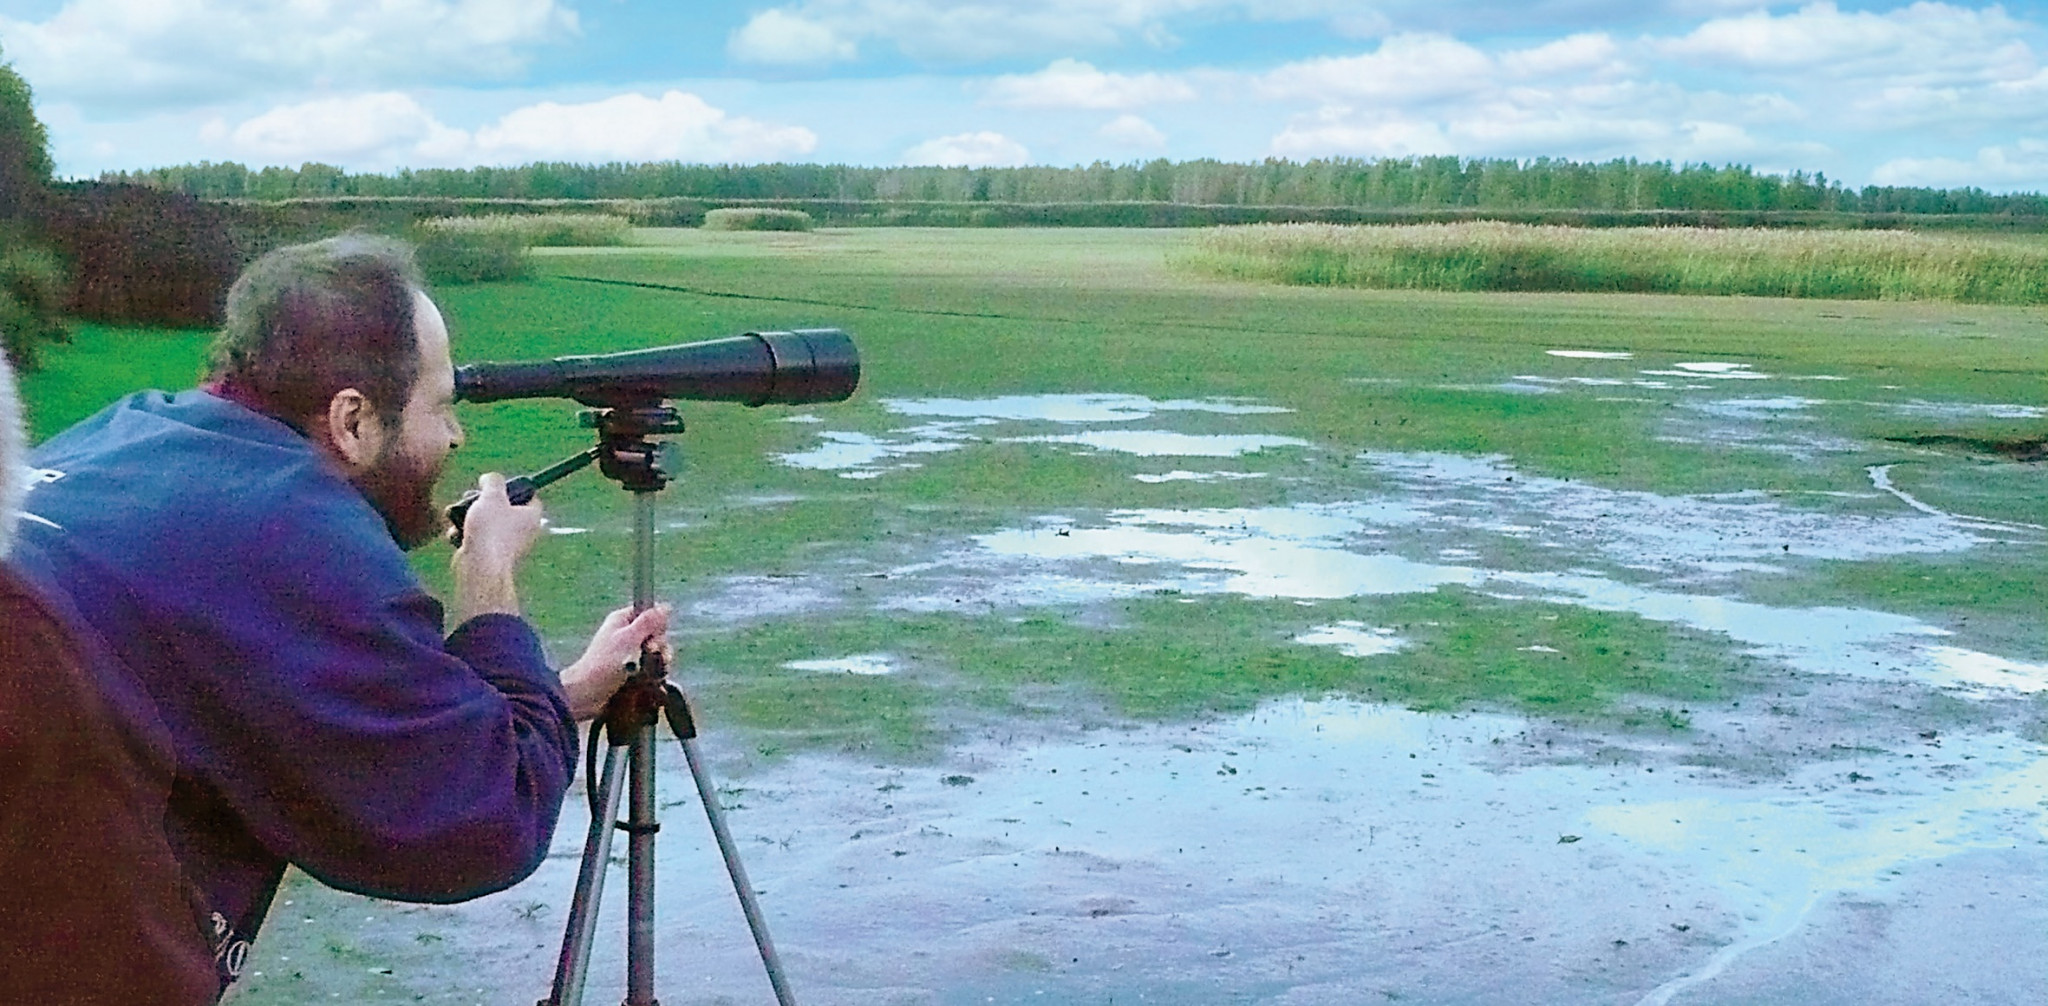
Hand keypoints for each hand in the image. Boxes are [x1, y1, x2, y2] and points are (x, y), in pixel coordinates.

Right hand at [451, 472, 544, 620]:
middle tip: (473, 497)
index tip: (498, 484)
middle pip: (505, 508)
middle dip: (485, 502)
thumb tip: (490, 478)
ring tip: (458, 515)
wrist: (479, 567)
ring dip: (469, 517)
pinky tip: (456, 534)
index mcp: (531, 517)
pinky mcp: (488, 555)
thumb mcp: (492, 496)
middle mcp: (523, 532)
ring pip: (486, 523)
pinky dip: (463, 534)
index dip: (514, 487)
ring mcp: (505, 545)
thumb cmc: (491, 530)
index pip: (530, 496)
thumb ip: (493, 481)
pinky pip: (475, 538)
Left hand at [560, 604, 671, 720]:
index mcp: (623, 621)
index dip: (657, 623)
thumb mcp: (628, 638)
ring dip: (659, 662)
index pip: (650, 613)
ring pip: (657, 653)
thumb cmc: (604, 663)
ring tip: (652, 671)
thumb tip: (665, 607)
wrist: (586, 694)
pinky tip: (654, 679)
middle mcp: (627, 635)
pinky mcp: (632, 672)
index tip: (655, 633)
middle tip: (649, 652)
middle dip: (659, 645)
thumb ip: (648, 622)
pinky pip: (652, 669)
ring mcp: (629, 654)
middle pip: (656, 635)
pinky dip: (656, 674)